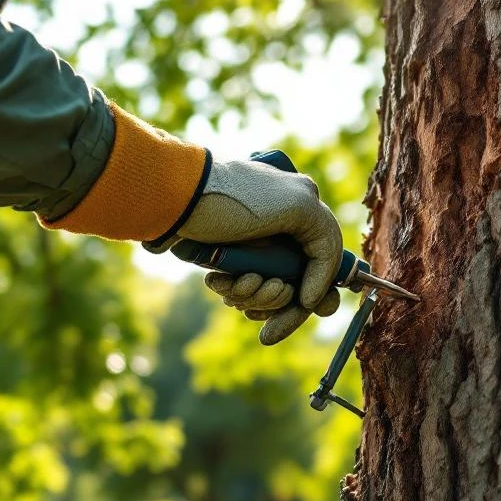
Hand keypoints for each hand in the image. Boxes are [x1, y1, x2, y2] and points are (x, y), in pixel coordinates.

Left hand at [163, 158, 343, 343]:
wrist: (175, 198)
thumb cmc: (233, 199)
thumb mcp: (296, 206)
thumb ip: (326, 239)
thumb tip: (321, 285)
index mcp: (303, 211)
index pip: (325, 261)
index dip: (319, 287)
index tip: (304, 302)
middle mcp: (283, 227)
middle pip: (295, 281)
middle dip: (276, 298)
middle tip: (263, 302)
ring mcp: (255, 241)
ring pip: (266, 287)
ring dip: (251, 294)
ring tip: (232, 282)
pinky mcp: (229, 253)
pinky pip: (240, 283)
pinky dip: (230, 286)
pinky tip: (217, 279)